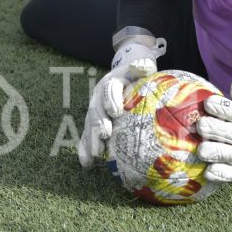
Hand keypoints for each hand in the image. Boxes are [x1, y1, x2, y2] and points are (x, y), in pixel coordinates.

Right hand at [77, 35, 165, 166]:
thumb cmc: (136, 76)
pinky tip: (87, 164)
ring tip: (96, 154)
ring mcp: (94, 112)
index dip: (111, 99)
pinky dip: (86, 150)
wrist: (125, 79)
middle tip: (105, 133)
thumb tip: (145, 67)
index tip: (116, 112)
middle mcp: (98, 98)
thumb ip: (141, 68)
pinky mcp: (93, 125)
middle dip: (99, 123)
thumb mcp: (139, 68)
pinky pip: (86, 137)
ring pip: (89, 126)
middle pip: (96, 110)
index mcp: (110, 83)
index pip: (109, 89)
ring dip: (91, 140)